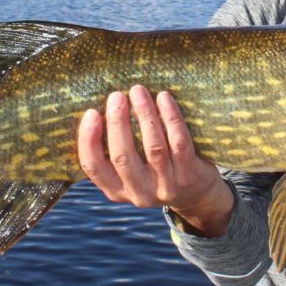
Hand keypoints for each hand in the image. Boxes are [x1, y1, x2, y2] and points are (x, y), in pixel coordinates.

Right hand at [77, 84, 233, 236]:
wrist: (196, 194)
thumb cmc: (155, 170)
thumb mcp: (131, 169)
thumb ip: (116, 148)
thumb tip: (103, 107)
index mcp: (116, 190)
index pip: (93, 167)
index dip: (88, 140)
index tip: (91, 112)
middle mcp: (138, 193)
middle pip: (122, 157)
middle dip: (117, 123)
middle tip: (116, 96)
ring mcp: (165, 187)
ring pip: (153, 147)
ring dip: (145, 115)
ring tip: (138, 91)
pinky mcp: (189, 176)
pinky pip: (179, 143)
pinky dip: (171, 118)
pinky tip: (164, 98)